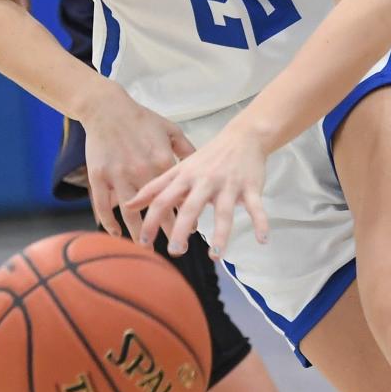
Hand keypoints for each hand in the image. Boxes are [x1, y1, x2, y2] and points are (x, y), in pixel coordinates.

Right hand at [81, 90, 195, 242]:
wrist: (108, 108)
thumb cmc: (142, 119)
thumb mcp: (171, 130)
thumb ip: (187, 151)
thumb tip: (203, 169)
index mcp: (161, 161)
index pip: (176, 196)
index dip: (185, 215)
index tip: (191, 230)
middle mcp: (140, 171)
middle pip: (156, 210)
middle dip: (166, 231)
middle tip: (174, 248)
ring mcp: (117, 176)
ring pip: (129, 213)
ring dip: (138, 233)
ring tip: (144, 247)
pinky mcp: (98, 176)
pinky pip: (103, 206)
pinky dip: (109, 223)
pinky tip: (116, 233)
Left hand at [125, 120, 268, 259]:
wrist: (243, 136)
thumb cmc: (208, 157)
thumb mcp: (179, 168)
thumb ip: (155, 187)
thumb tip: (127, 204)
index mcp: (186, 177)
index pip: (163, 199)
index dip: (152, 220)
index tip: (143, 243)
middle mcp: (205, 180)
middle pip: (191, 206)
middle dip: (181, 229)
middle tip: (175, 251)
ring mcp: (228, 184)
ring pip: (224, 211)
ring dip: (220, 233)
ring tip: (215, 255)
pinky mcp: (250, 186)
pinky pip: (256, 206)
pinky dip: (261, 222)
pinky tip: (263, 240)